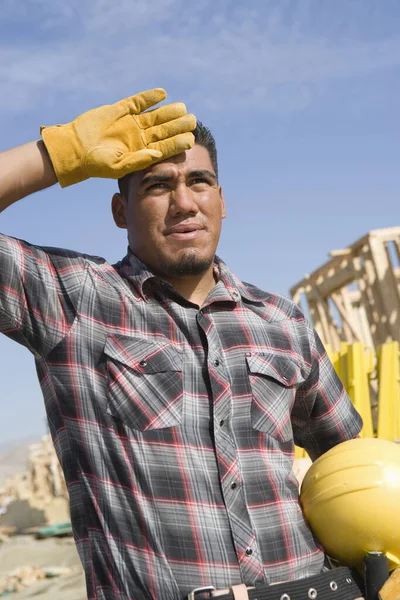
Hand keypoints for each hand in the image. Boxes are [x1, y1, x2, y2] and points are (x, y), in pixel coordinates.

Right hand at [40, 89, 195, 187]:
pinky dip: (149, 98)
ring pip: (154, 116)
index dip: (177, 143)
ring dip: (168, 112)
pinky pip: (137, 102)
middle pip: (162, 130)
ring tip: (183, 108)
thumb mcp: (118, 166)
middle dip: (177, 125)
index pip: (163, 147)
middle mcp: (138, 138)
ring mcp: (130, 123)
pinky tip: (162, 94)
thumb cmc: (95, 163)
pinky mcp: (119, 110)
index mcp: (140, 153)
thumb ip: (139, 160)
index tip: (190, 139)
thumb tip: (158, 153)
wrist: (75, 149)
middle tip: (192, 120)